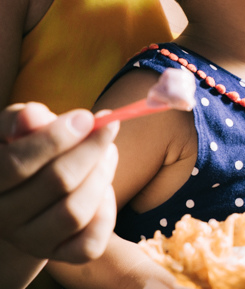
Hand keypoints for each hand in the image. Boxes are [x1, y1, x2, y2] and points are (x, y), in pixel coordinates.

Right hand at [0, 103, 119, 262]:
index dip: (56, 137)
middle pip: (56, 183)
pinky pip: (89, 243)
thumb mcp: (17, 128)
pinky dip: (106, 212)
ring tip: (108, 153)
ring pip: (75, 213)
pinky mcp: (59, 254)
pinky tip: (103, 188)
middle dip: (91, 150)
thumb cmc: (27, 149)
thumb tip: (33, 116)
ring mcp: (30, 241)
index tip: (87, 117)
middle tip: (107, 129)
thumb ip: (23, 119)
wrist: (30, 192)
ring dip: (102, 176)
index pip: (16, 163)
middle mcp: (2, 218)